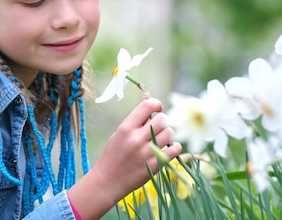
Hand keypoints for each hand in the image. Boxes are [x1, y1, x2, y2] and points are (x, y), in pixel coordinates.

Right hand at [67, 98, 181, 219]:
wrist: (107, 182)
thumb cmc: (113, 155)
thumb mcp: (119, 133)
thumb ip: (135, 118)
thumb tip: (147, 98)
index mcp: (126, 128)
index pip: (147, 105)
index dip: (156, 104)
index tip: (157, 109)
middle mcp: (136, 139)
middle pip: (163, 119)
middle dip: (162, 122)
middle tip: (158, 128)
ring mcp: (146, 153)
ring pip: (170, 133)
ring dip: (168, 135)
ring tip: (161, 140)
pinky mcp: (154, 166)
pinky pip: (174, 150)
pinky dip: (174, 148)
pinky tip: (167, 149)